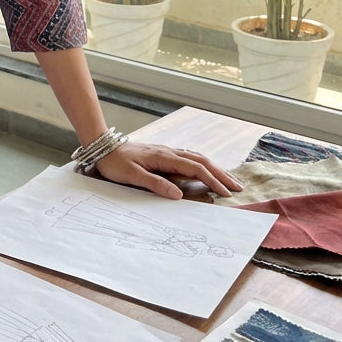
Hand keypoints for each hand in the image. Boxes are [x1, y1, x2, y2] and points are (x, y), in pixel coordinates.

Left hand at [93, 142, 242, 199]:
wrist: (103, 147)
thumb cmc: (115, 163)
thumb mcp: (131, 176)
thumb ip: (155, 184)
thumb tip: (178, 194)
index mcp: (164, 157)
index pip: (195, 168)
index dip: (212, 180)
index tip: (226, 193)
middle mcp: (169, 152)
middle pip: (202, 160)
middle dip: (221, 174)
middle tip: (238, 188)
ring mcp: (167, 151)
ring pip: (198, 157)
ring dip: (215, 168)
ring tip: (229, 180)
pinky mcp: (164, 154)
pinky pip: (190, 157)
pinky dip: (204, 164)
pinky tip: (208, 170)